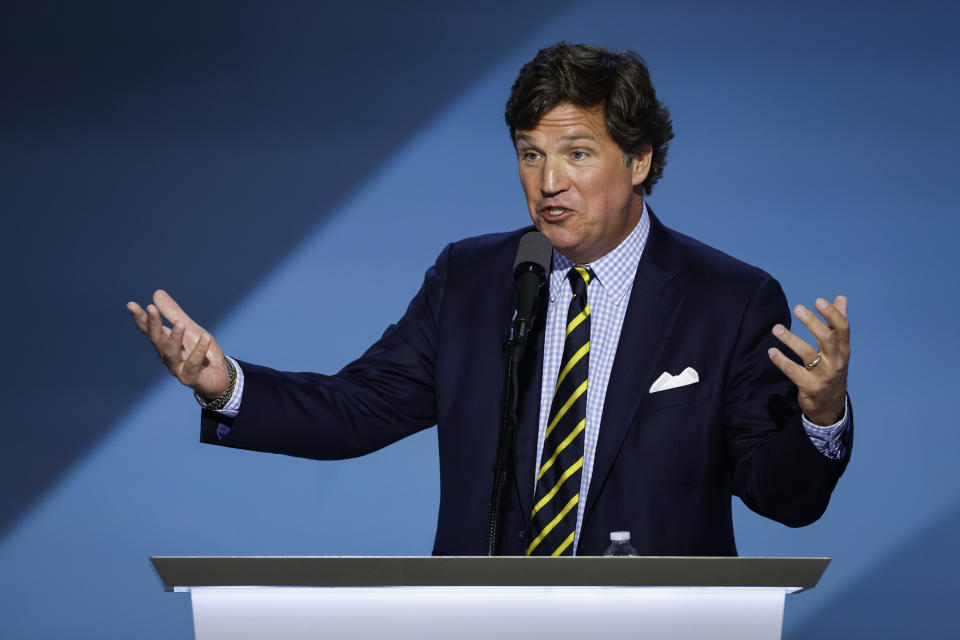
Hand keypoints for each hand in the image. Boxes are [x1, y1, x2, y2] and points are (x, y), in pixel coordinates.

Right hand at [126, 290, 229, 399]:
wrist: (220, 375)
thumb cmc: (202, 352)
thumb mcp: (190, 329)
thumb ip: (174, 313)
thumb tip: (157, 293)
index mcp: (165, 343)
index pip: (149, 330)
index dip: (140, 318)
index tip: (131, 304)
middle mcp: (167, 356)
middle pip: (157, 340)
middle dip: (153, 325)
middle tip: (151, 309)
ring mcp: (177, 369)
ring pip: (171, 354)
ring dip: (174, 338)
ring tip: (179, 324)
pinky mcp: (191, 378)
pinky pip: (193, 364)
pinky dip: (199, 351)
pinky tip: (205, 338)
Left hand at [768, 296, 849, 425]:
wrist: (830, 406)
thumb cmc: (832, 371)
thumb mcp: (839, 350)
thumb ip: (837, 324)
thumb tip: (841, 297)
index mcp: (844, 350)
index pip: (842, 328)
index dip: (832, 313)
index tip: (818, 300)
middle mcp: (836, 362)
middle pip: (827, 338)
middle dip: (812, 322)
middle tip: (797, 308)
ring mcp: (824, 375)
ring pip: (807, 354)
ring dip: (790, 339)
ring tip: (776, 328)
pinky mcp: (810, 387)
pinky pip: (793, 371)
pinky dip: (781, 361)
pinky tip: (771, 352)